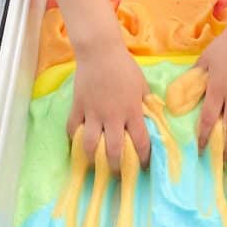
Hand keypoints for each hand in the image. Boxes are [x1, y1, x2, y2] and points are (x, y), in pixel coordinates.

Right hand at [68, 41, 150, 172]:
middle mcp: (113, 116)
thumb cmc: (125, 66)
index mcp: (132, 111)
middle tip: (117, 175)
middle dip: (116, 168)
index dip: (143, 158)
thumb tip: (154, 116)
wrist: (100, 51)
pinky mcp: (78, 107)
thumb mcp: (142, 84)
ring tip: (93, 165)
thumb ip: (147, 102)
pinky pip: (72, 127)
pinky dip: (73, 137)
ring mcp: (93, 112)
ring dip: (91, 158)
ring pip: (89, 144)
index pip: (141, 141)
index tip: (144, 166)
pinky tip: (75, 144)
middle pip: (113, 150)